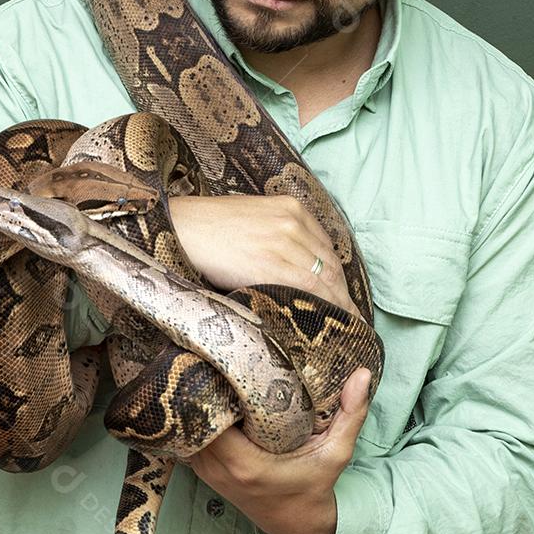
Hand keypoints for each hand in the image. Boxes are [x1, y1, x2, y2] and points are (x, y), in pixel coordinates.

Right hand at [167, 193, 360, 319]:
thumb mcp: (255, 217)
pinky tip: (325, 320)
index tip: (343, 294)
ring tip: (344, 325)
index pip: (327, 248)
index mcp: (292, 207)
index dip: (338, 276)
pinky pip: (306, 289)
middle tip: (351, 317)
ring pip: (323, 279)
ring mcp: (284, 242)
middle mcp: (293, 222)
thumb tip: (294, 265)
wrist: (182, 227)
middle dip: (343, 294)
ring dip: (337, 305)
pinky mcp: (270, 264)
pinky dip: (321, 306)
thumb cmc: (210, 226)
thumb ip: (279, 234)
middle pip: (330, 264)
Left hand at [183, 367, 372, 533]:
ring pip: (186, 432)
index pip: (210, 420)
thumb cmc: (315, 486)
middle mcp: (221, 471)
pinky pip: (189, 442)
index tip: (218, 365)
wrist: (298, 525)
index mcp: (245, 465)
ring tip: (205, 374)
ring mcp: (209, 475)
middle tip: (210, 360)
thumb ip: (350, 414)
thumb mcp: (336, 452)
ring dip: (194, 406)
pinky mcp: (206, 474)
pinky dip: (193, 423)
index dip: (208, 390)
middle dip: (198, 391)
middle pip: (192, 422)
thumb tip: (364, 374)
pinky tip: (206, 400)